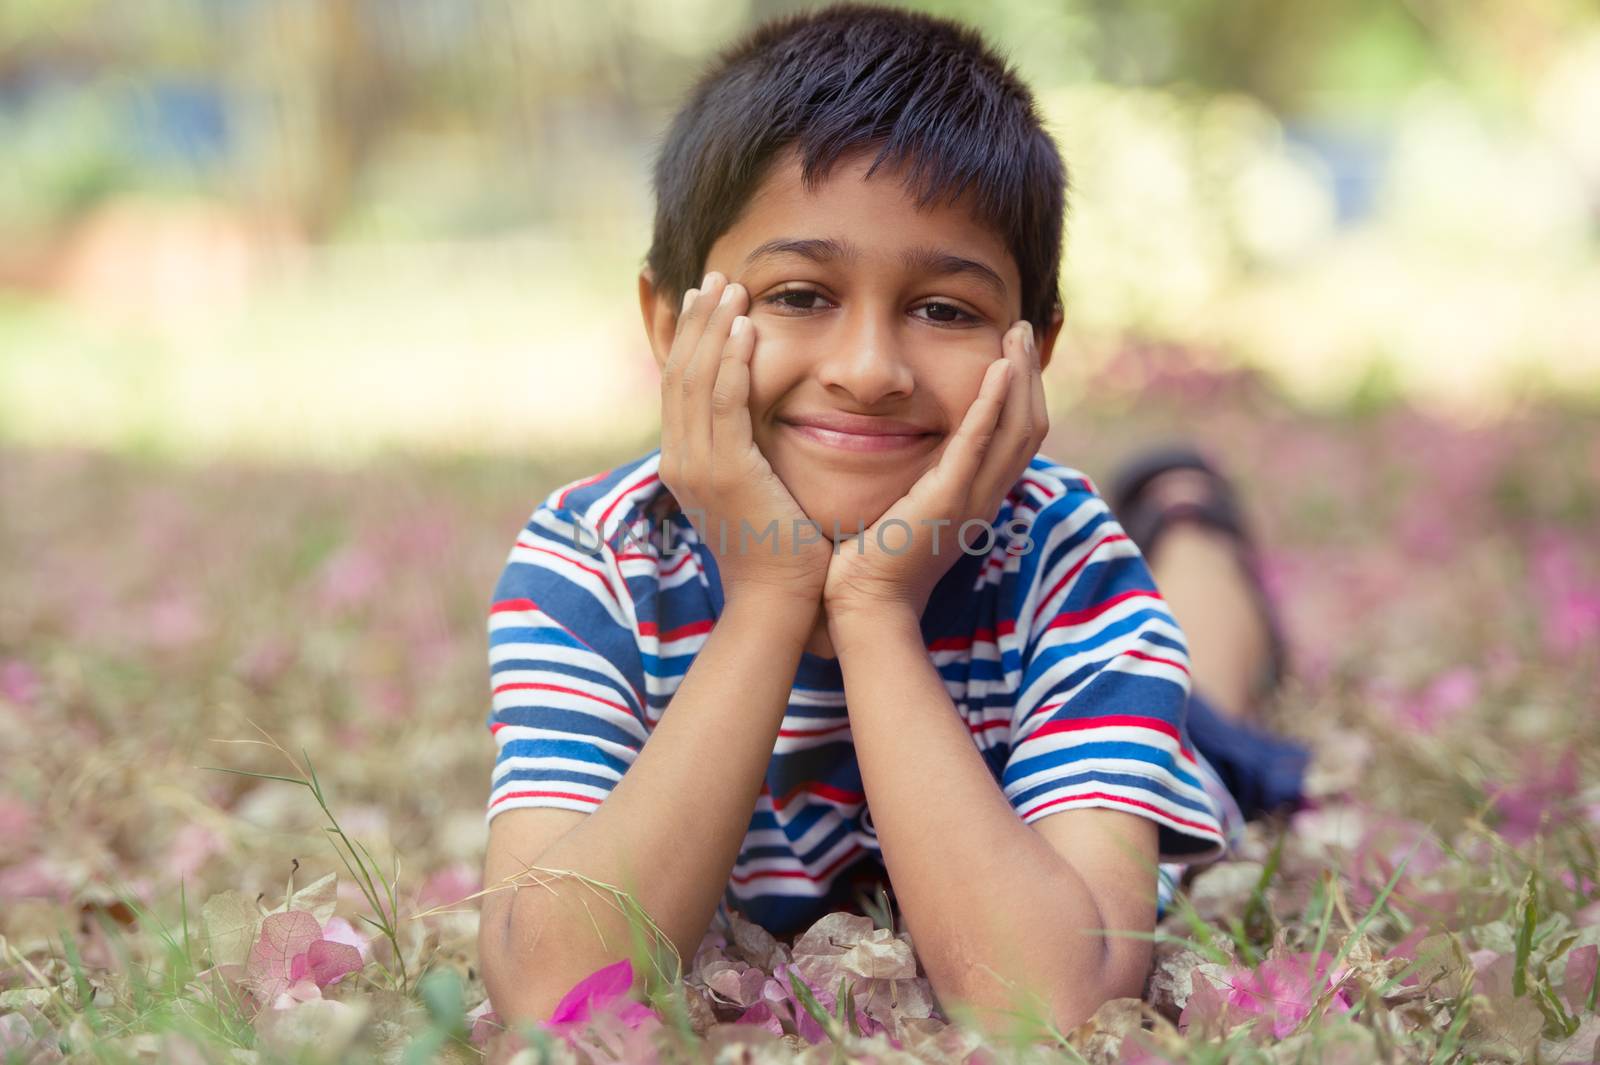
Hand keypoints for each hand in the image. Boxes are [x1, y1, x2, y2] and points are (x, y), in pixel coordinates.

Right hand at [658, 271, 833, 608]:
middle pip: (679, 374)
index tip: (705, 302)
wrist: (778, 601)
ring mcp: (698, 466)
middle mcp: (681, 460)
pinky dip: (731, 361)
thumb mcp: (752, 494)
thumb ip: (744, 458)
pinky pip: (724, 403)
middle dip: (696, 322)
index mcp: (684, 464)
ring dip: (714, 329)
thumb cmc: (778, 553)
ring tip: (730, 288)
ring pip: (697, 380)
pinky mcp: (726, 470)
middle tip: (714, 278)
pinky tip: (745, 328)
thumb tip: (753, 430)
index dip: (689, 340)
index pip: (678, 388)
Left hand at [822, 319, 1047, 625]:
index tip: (1012, 352)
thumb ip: (917, 477)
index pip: (1015, 437)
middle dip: (1029, 374)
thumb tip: (905, 444)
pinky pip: (977, 445)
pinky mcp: (946, 502)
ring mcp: (971, 501)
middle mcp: (985, 498)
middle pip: (1030, 427)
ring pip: (1018, 431)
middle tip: (1021, 328)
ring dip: (1020, 378)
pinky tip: (998, 371)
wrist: (863, 606)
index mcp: (977, 498)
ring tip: (1015, 336)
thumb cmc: (873, 560)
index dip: (1021, 392)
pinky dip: (992, 405)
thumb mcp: (907, 508)